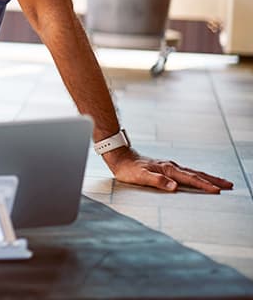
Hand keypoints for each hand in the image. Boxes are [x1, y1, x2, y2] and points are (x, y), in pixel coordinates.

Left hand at [104, 147, 233, 192]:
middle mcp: (171, 166)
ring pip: (192, 172)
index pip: (190, 179)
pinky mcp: (166, 167)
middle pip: (196, 174)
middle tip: (229, 185)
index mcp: (167, 169)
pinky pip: (186, 172)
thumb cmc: (128, 169)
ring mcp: (169, 166)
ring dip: (207, 177)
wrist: (120, 157)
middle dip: (213, 180)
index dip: (204, 185)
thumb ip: (157, 181)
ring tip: (220, 182)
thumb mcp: (140, 176)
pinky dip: (196, 175)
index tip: (217, 191)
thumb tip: (174, 187)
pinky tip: (199, 178)